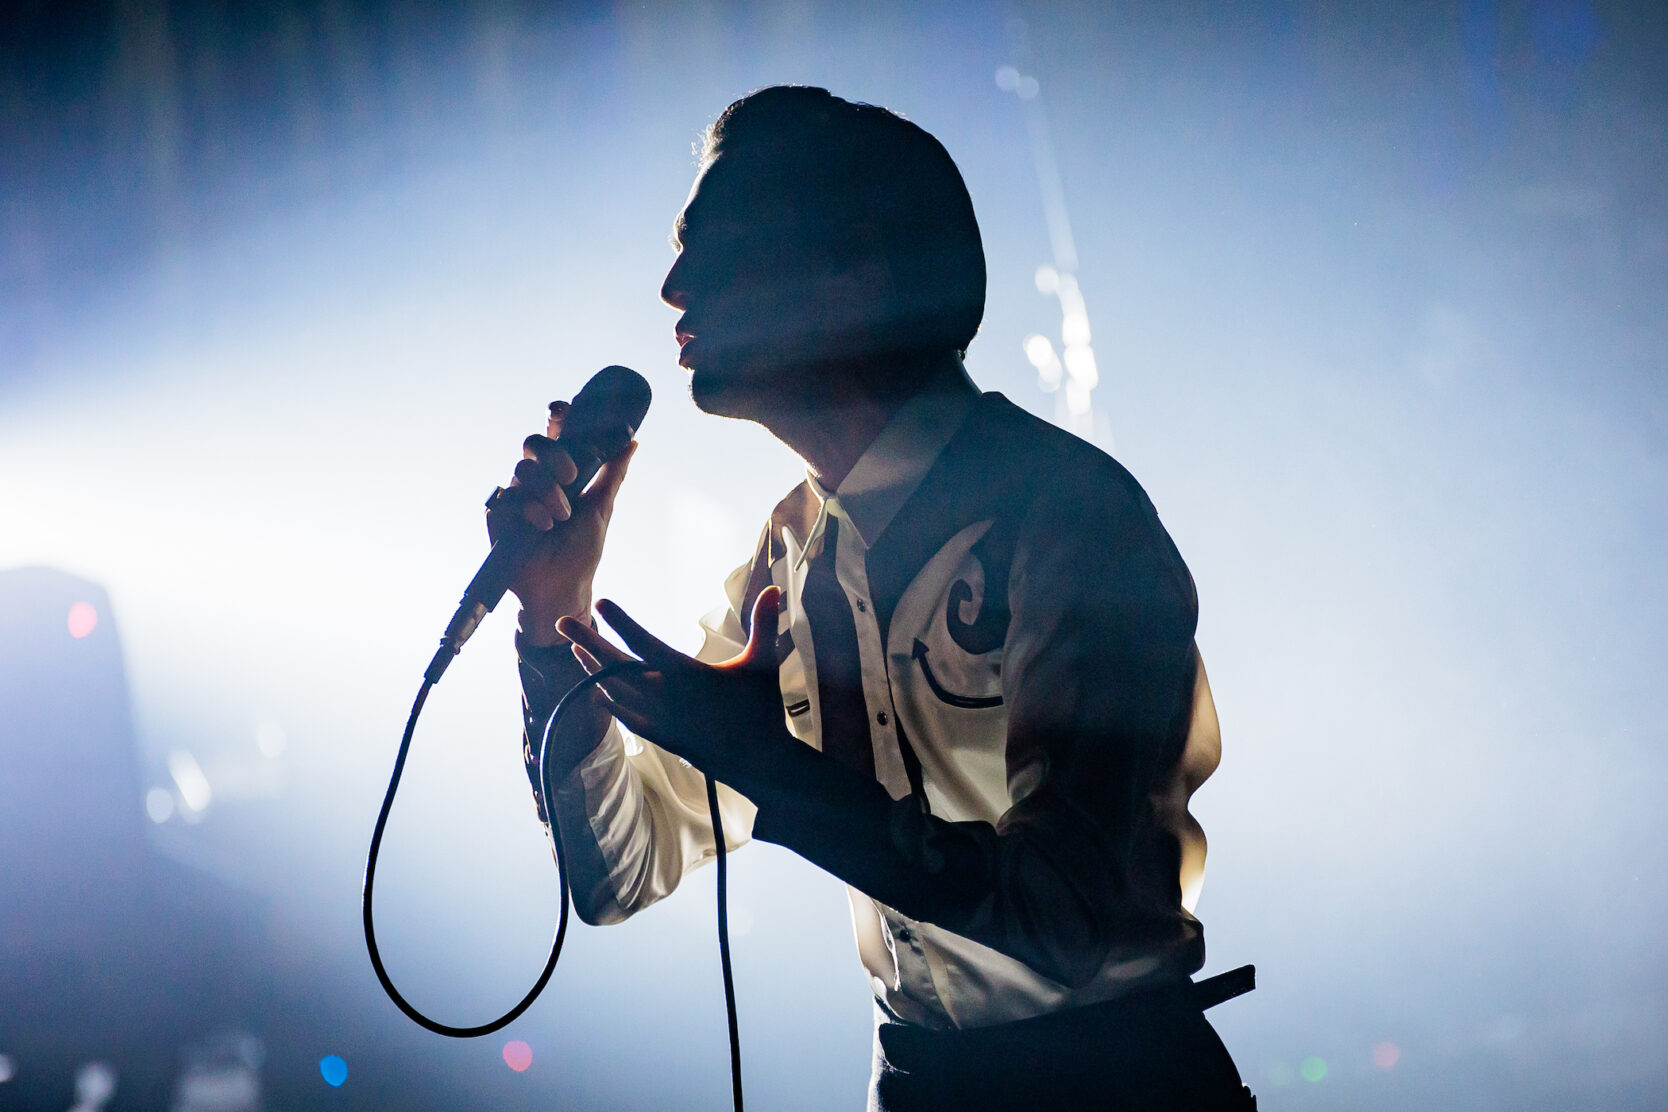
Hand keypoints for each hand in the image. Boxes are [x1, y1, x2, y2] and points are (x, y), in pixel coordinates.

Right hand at [486, 400, 635, 644]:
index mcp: (559, 473)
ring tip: (560, 517)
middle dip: (555, 455)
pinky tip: (542, 527)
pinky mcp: (498, 517)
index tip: (561, 410)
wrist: (563, 587)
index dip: (556, 416)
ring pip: (522, 470)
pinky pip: (507, 498)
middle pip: (533, 443)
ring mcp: (515, 496)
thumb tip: (632, 442)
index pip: (554, 433)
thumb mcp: (601, 508)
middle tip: (573, 476)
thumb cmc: (581, 551)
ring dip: (548, 492)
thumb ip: (612, 474)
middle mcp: (535, 480)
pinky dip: (531, 511)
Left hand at [557, 587, 793, 783]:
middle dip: (588, 642)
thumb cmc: (760, 711)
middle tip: (562, 623)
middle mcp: (664, 696)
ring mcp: (657, 719)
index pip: (645, 642)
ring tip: (575, 649)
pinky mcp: (659, 735)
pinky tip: (595, 691)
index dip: (621, 622)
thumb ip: (765, 625)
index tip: (600, 603)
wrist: (758, 763)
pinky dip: (607, 700)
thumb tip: (775, 588)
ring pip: (614, 690)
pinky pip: (624, 715)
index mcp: (686, 674)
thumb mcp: (763, 664)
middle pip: (616, 665)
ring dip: (592, 669)